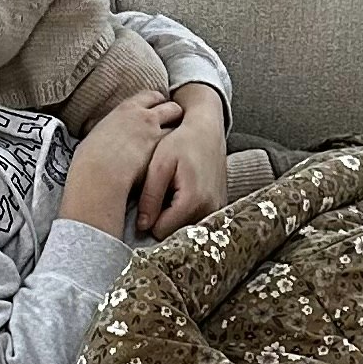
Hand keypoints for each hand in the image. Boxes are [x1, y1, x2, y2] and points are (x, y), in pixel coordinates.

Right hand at [60, 90, 179, 237]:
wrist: (100, 173)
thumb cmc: (90, 160)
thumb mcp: (95, 138)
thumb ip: (106, 133)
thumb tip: (101, 140)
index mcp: (126, 110)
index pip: (149, 96)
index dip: (156, 103)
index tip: (158, 110)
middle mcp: (145, 117)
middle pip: (171, 107)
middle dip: (174, 115)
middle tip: (174, 125)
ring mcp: (157, 134)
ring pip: (179, 126)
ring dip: (180, 133)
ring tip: (180, 145)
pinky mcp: (165, 153)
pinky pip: (180, 147)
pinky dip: (180, 152)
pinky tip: (179, 161)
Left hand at [136, 83, 228, 236]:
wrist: (208, 130)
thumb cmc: (181, 143)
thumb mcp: (159, 165)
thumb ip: (150, 196)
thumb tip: (142, 226)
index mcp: (192, 200)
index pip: (162, 231)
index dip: (149, 221)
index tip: (146, 206)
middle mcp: (210, 210)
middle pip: (175, 234)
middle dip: (162, 221)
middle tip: (158, 198)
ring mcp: (217, 210)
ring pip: (186, 229)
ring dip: (174, 218)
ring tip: (170, 195)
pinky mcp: (220, 208)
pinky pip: (197, 222)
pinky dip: (186, 215)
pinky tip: (180, 197)